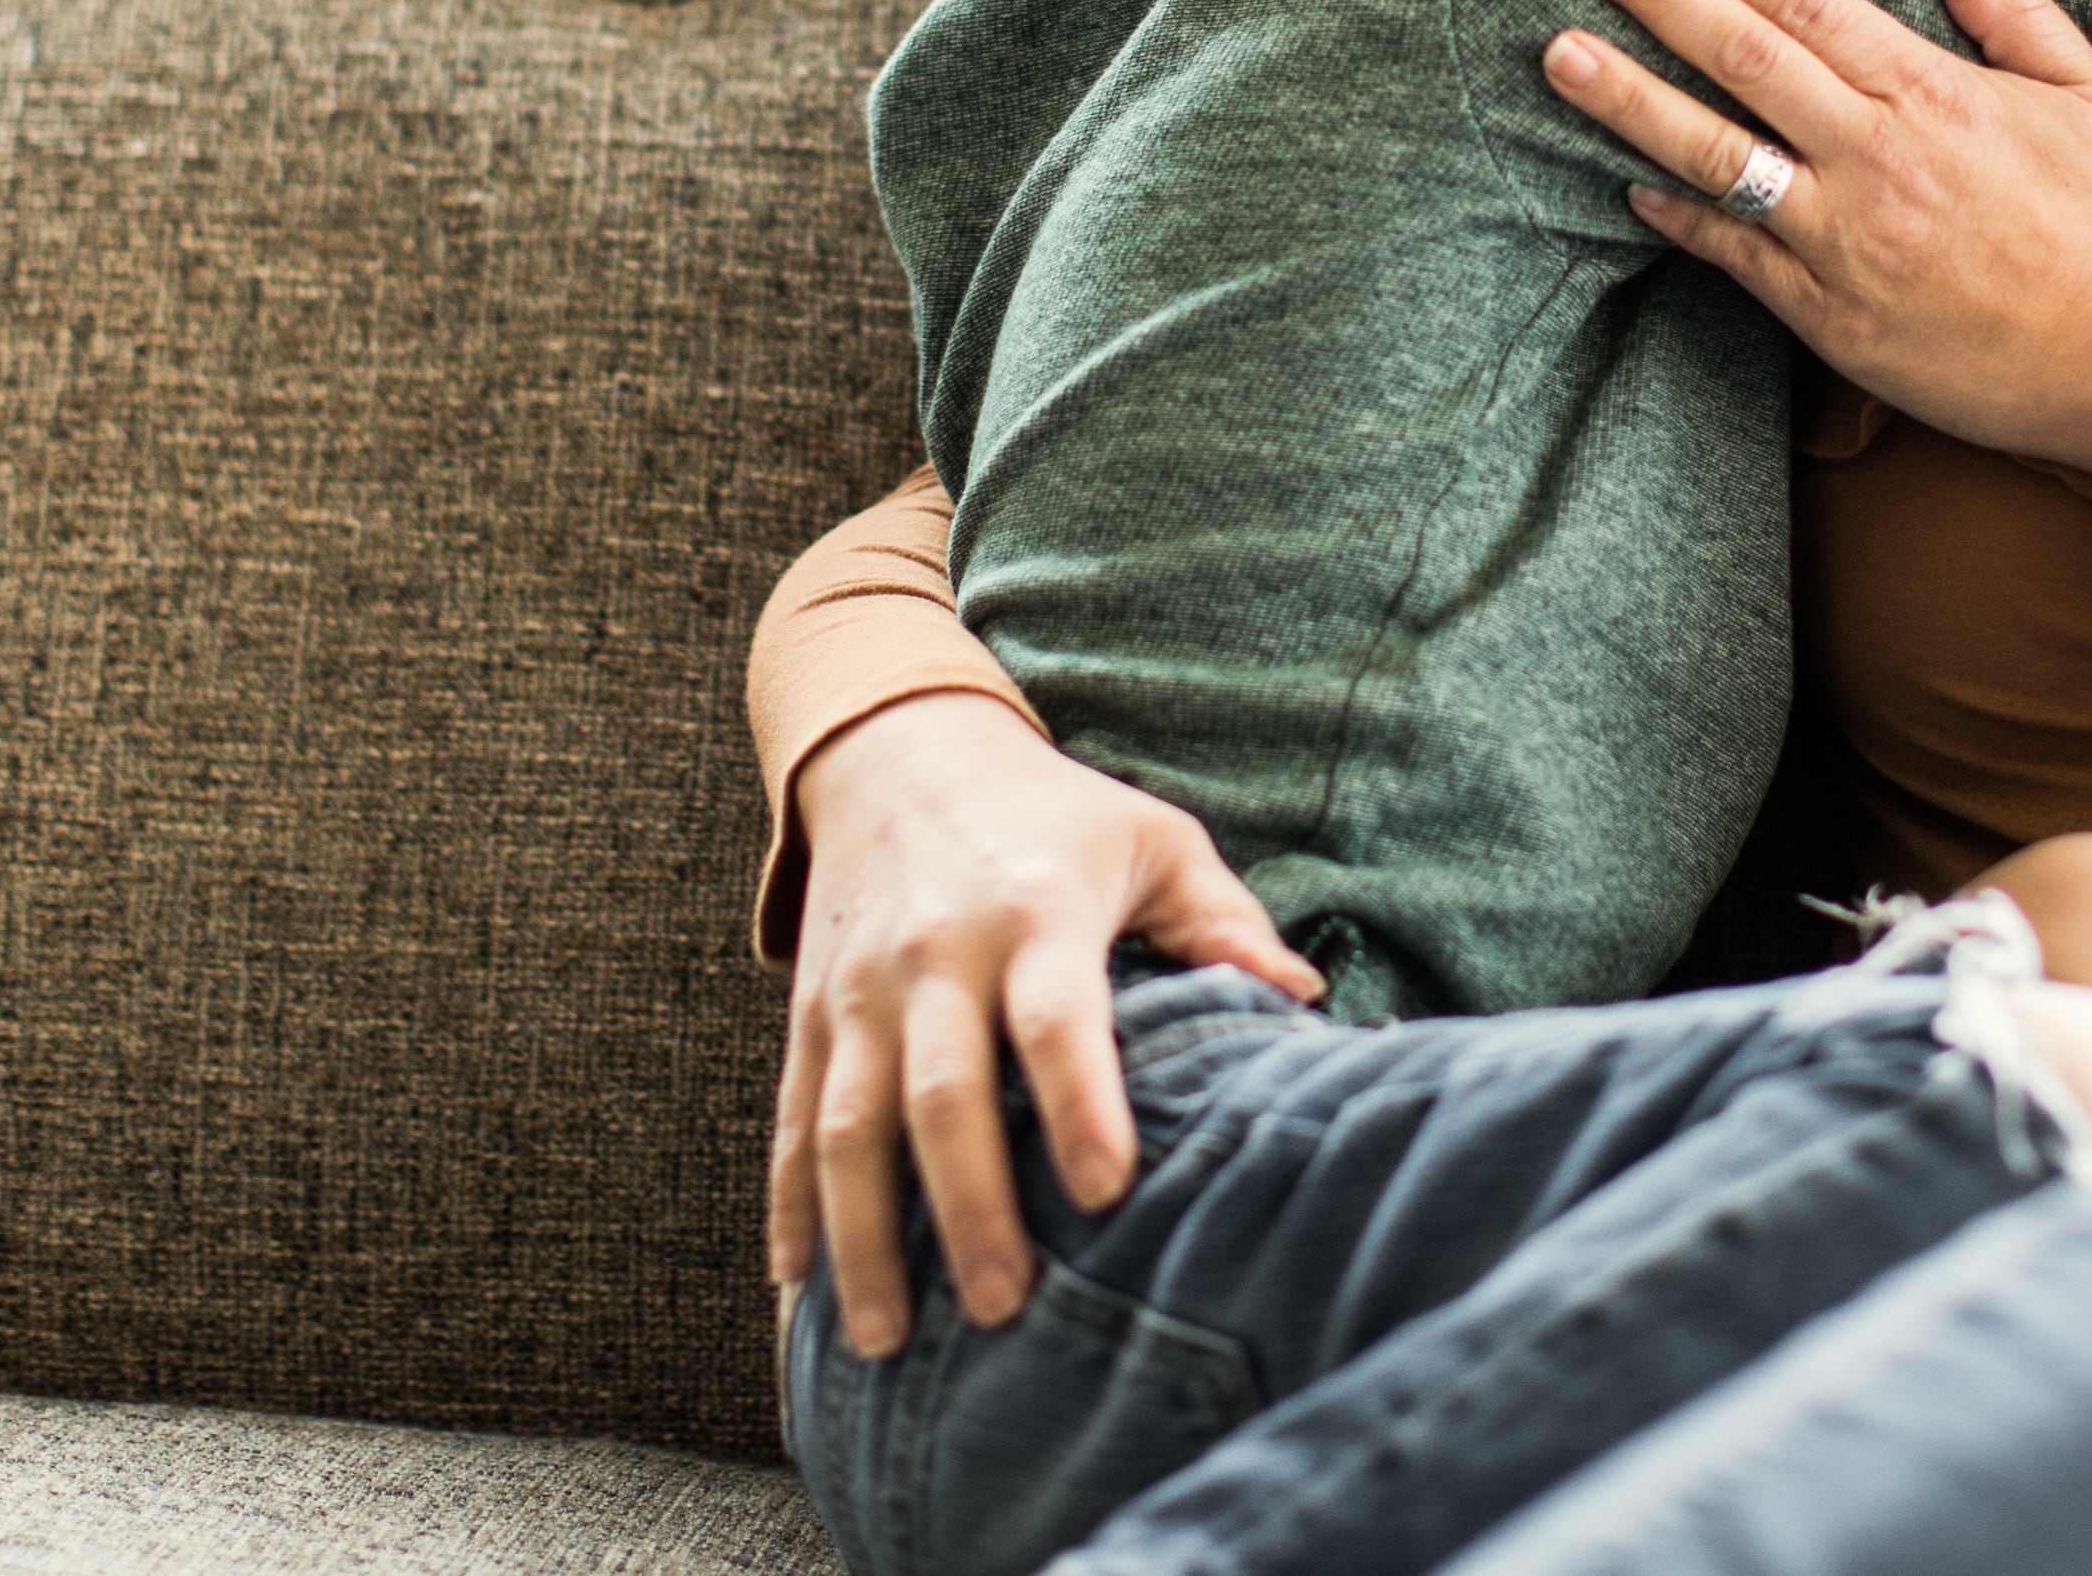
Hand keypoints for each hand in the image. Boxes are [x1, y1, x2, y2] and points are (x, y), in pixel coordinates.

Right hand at [767, 690, 1319, 1354]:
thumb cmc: (1057, 815)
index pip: (1055, 1019)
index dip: (1081, 1104)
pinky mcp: (811, 1016)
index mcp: (1035, 912)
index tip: (1107, 1191)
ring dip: (862, 1237)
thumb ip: (1226, 925)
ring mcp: (860, 991)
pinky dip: (788, 1207)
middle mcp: (937, 954)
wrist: (903, 752)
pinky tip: (797, 1286)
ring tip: (886, 1341)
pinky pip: (792, 1120)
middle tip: (1004, 1307)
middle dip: (969, 1207)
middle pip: (942, 1093)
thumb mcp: (1154, 840)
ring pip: (849, 1125)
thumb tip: (1303, 1004)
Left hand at [1545, 0, 2091, 493]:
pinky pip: (1737, 255)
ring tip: (1558, 54)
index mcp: (1932, 91)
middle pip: (1742, 57)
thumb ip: (2013, 9)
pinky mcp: (1831, 314)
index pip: (1805, 2)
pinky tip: (1625, 188)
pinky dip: (1678, 220)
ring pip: (1717, 153)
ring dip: (1630, 101)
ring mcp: (1845, 236)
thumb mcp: (2091, 92)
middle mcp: (1875, 154)